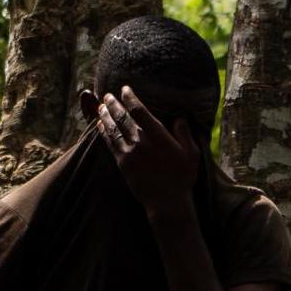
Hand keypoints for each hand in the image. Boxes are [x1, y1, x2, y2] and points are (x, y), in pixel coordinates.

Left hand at [95, 85, 200, 214]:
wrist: (167, 202)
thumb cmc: (182, 177)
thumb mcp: (191, 153)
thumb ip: (184, 134)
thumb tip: (180, 118)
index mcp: (158, 136)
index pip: (140, 111)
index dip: (130, 98)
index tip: (125, 89)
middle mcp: (141, 141)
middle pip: (123, 117)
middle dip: (114, 104)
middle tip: (107, 95)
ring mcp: (130, 152)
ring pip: (114, 129)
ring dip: (105, 116)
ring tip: (100, 106)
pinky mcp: (122, 164)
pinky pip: (110, 144)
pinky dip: (104, 133)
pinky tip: (99, 125)